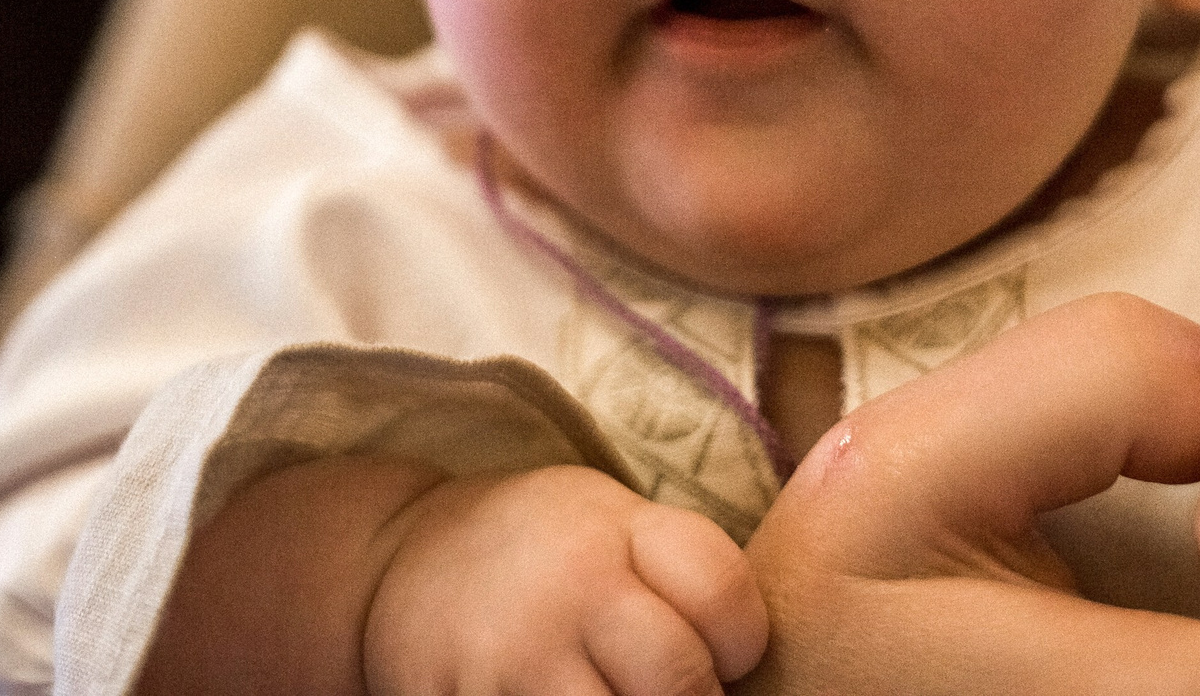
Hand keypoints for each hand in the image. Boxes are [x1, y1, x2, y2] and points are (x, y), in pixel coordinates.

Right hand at [366, 466, 765, 695]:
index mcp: (617, 530)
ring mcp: (515, 660)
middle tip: (670, 687)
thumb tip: (797, 637)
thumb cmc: (544, 550)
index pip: (731, 602)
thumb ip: (688, 569)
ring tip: (619, 690)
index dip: (742, 641)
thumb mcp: (616, 522)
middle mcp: (568, 589)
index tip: (722, 650)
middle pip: (681, 682)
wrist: (402, 563)